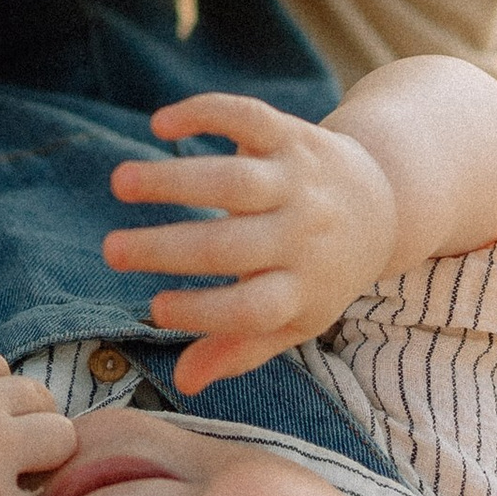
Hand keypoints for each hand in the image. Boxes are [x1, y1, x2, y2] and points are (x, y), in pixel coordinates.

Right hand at [103, 96, 397, 395]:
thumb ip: (241, 348)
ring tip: (121, 183)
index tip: (155, 309)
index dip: (204, 314)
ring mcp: (298, 181)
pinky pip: (248, 119)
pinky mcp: (292, 136)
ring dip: (172, 179)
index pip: (251, 309)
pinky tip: (161, 124)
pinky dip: (205, 113)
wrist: (385, 203)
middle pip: (230, 245)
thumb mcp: (296, 318)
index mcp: (303, 287)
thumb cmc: (323, 272)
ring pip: (232, 180)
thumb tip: (183, 382)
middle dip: (166, 248)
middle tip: (112, 251)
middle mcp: (303, 234)